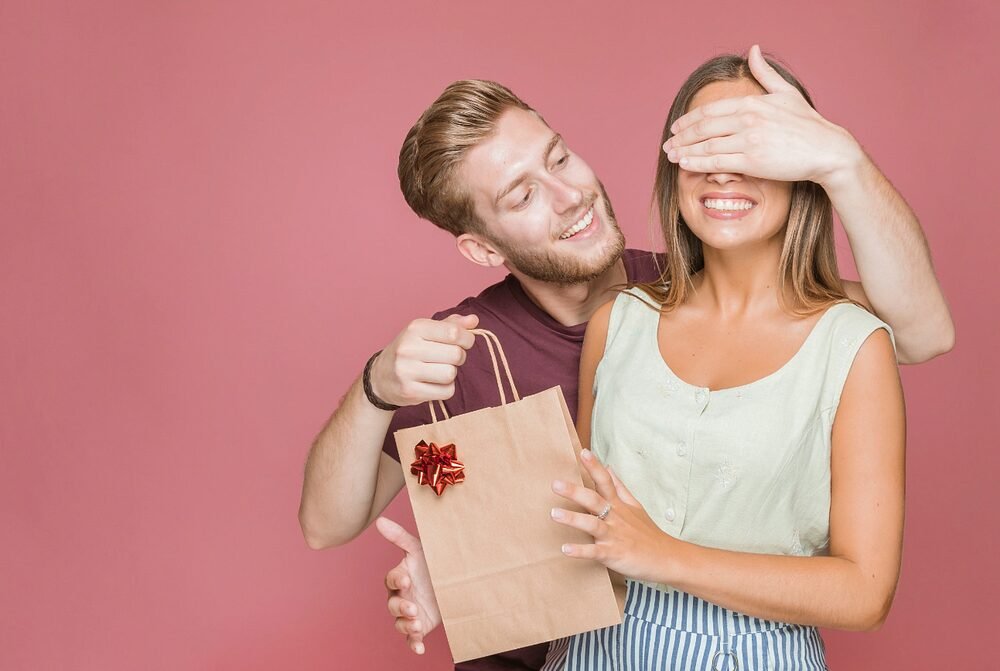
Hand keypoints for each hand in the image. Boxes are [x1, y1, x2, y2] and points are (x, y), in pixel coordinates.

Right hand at [369, 313, 478, 407]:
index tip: (465, 342)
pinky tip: (434, 384)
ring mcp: (407, 371)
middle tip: (449, 358)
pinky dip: (446, 389)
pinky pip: (445, 391)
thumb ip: (451, 325)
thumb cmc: (410, 351)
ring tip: (440, 371)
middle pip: (456, 354)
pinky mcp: (410, 391)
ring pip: (451, 374)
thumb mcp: (425, 332)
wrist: (380, 377)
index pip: (454, 332)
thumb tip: (474, 320)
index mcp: (415, 328)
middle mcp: (409, 348)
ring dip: (451, 374)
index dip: (467, 339)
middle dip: (459, 357)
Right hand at [375, 517, 440, 654]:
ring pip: (399, 623)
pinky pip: (411, 639)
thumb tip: (380, 520)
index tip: (406, 580)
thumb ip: (399, 537)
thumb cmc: (432, 562)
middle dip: (401, 607)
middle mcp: (401, 596)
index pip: (391, 579)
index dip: (397, 580)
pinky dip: (414, 645)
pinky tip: (420, 649)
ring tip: (418, 625)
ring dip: (406, 626)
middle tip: (413, 608)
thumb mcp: (419, 549)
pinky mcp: (420, 626)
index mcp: (400, 577)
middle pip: (393, 604)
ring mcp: (410, 612)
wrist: (453, 580)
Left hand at [550, 449, 677, 583]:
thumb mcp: (635, 506)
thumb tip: (608, 467)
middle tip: (555, 484)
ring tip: (553, 514)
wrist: (667, 558)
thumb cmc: (648, 533)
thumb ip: (619, 487)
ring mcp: (614, 536)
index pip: (605, 481)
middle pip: (594, 500)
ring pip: (592, 524)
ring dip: (573, 519)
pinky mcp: (614, 554)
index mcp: (618, 505)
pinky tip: (565, 549)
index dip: (594, 467)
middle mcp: (615, 518)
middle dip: (575, 492)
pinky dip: (580, 551)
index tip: (583, 452)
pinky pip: (595, 552)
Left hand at [662, 44, 863, 186]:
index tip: (676, 127)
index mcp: (752, 102)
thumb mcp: (786, 92)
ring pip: (707, 145)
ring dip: (684, 151)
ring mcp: (749, 140)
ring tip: (671, 156)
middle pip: (704, 127)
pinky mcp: (752, 161)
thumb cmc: (807, 124)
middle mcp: (748, 119)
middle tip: (667, 144)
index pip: (711, 110)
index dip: (690, 119)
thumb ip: (765, 73)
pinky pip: (717, 162)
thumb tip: (752, 49)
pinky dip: (697, 163)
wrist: (827, 150)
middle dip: (682, 136)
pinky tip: (684, 165)